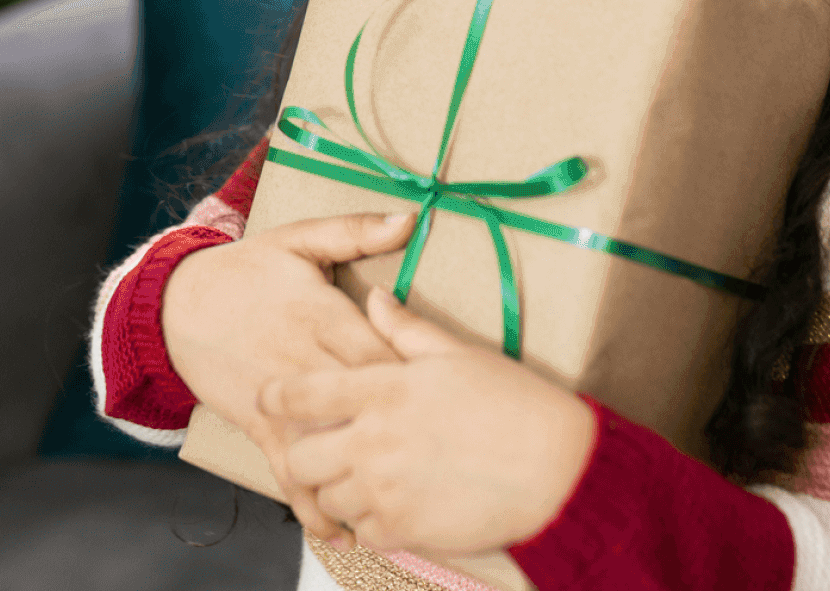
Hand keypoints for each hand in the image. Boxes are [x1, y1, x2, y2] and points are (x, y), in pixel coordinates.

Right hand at [162, 210, 418, 533]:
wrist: (176, 304)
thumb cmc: (247, 270)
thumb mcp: (299, 239)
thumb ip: (355, 230)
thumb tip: (409, 218)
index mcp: (324, 314)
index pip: (382, 351)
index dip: (419, 379)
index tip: (457, 401)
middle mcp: (306, 361)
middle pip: (364, 402)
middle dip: (402, 433)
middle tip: (448, 465)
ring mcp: (282, 399)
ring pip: (329, 444)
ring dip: (363, 477)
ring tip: (406, 510)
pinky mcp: (259, 425)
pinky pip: (288, 470)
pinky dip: (312, 502)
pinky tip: (341, 530)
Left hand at [261, 287, 597, 556]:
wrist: (559, 471)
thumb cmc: (514, 405)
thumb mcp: (457, 354)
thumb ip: (405, 329)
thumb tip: (373, 298)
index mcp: (383, 389)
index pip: (302, 392)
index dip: (277, 394)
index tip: (270, 396)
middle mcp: (373, 441)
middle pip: (301, 454)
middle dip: (305, 450)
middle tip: (324, 446)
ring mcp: (385, 489)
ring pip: (326, 496)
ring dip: (337, 487)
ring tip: (362, 477)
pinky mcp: (403, 529)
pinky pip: (360, 530)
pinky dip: (367, 521)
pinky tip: (389, 505)